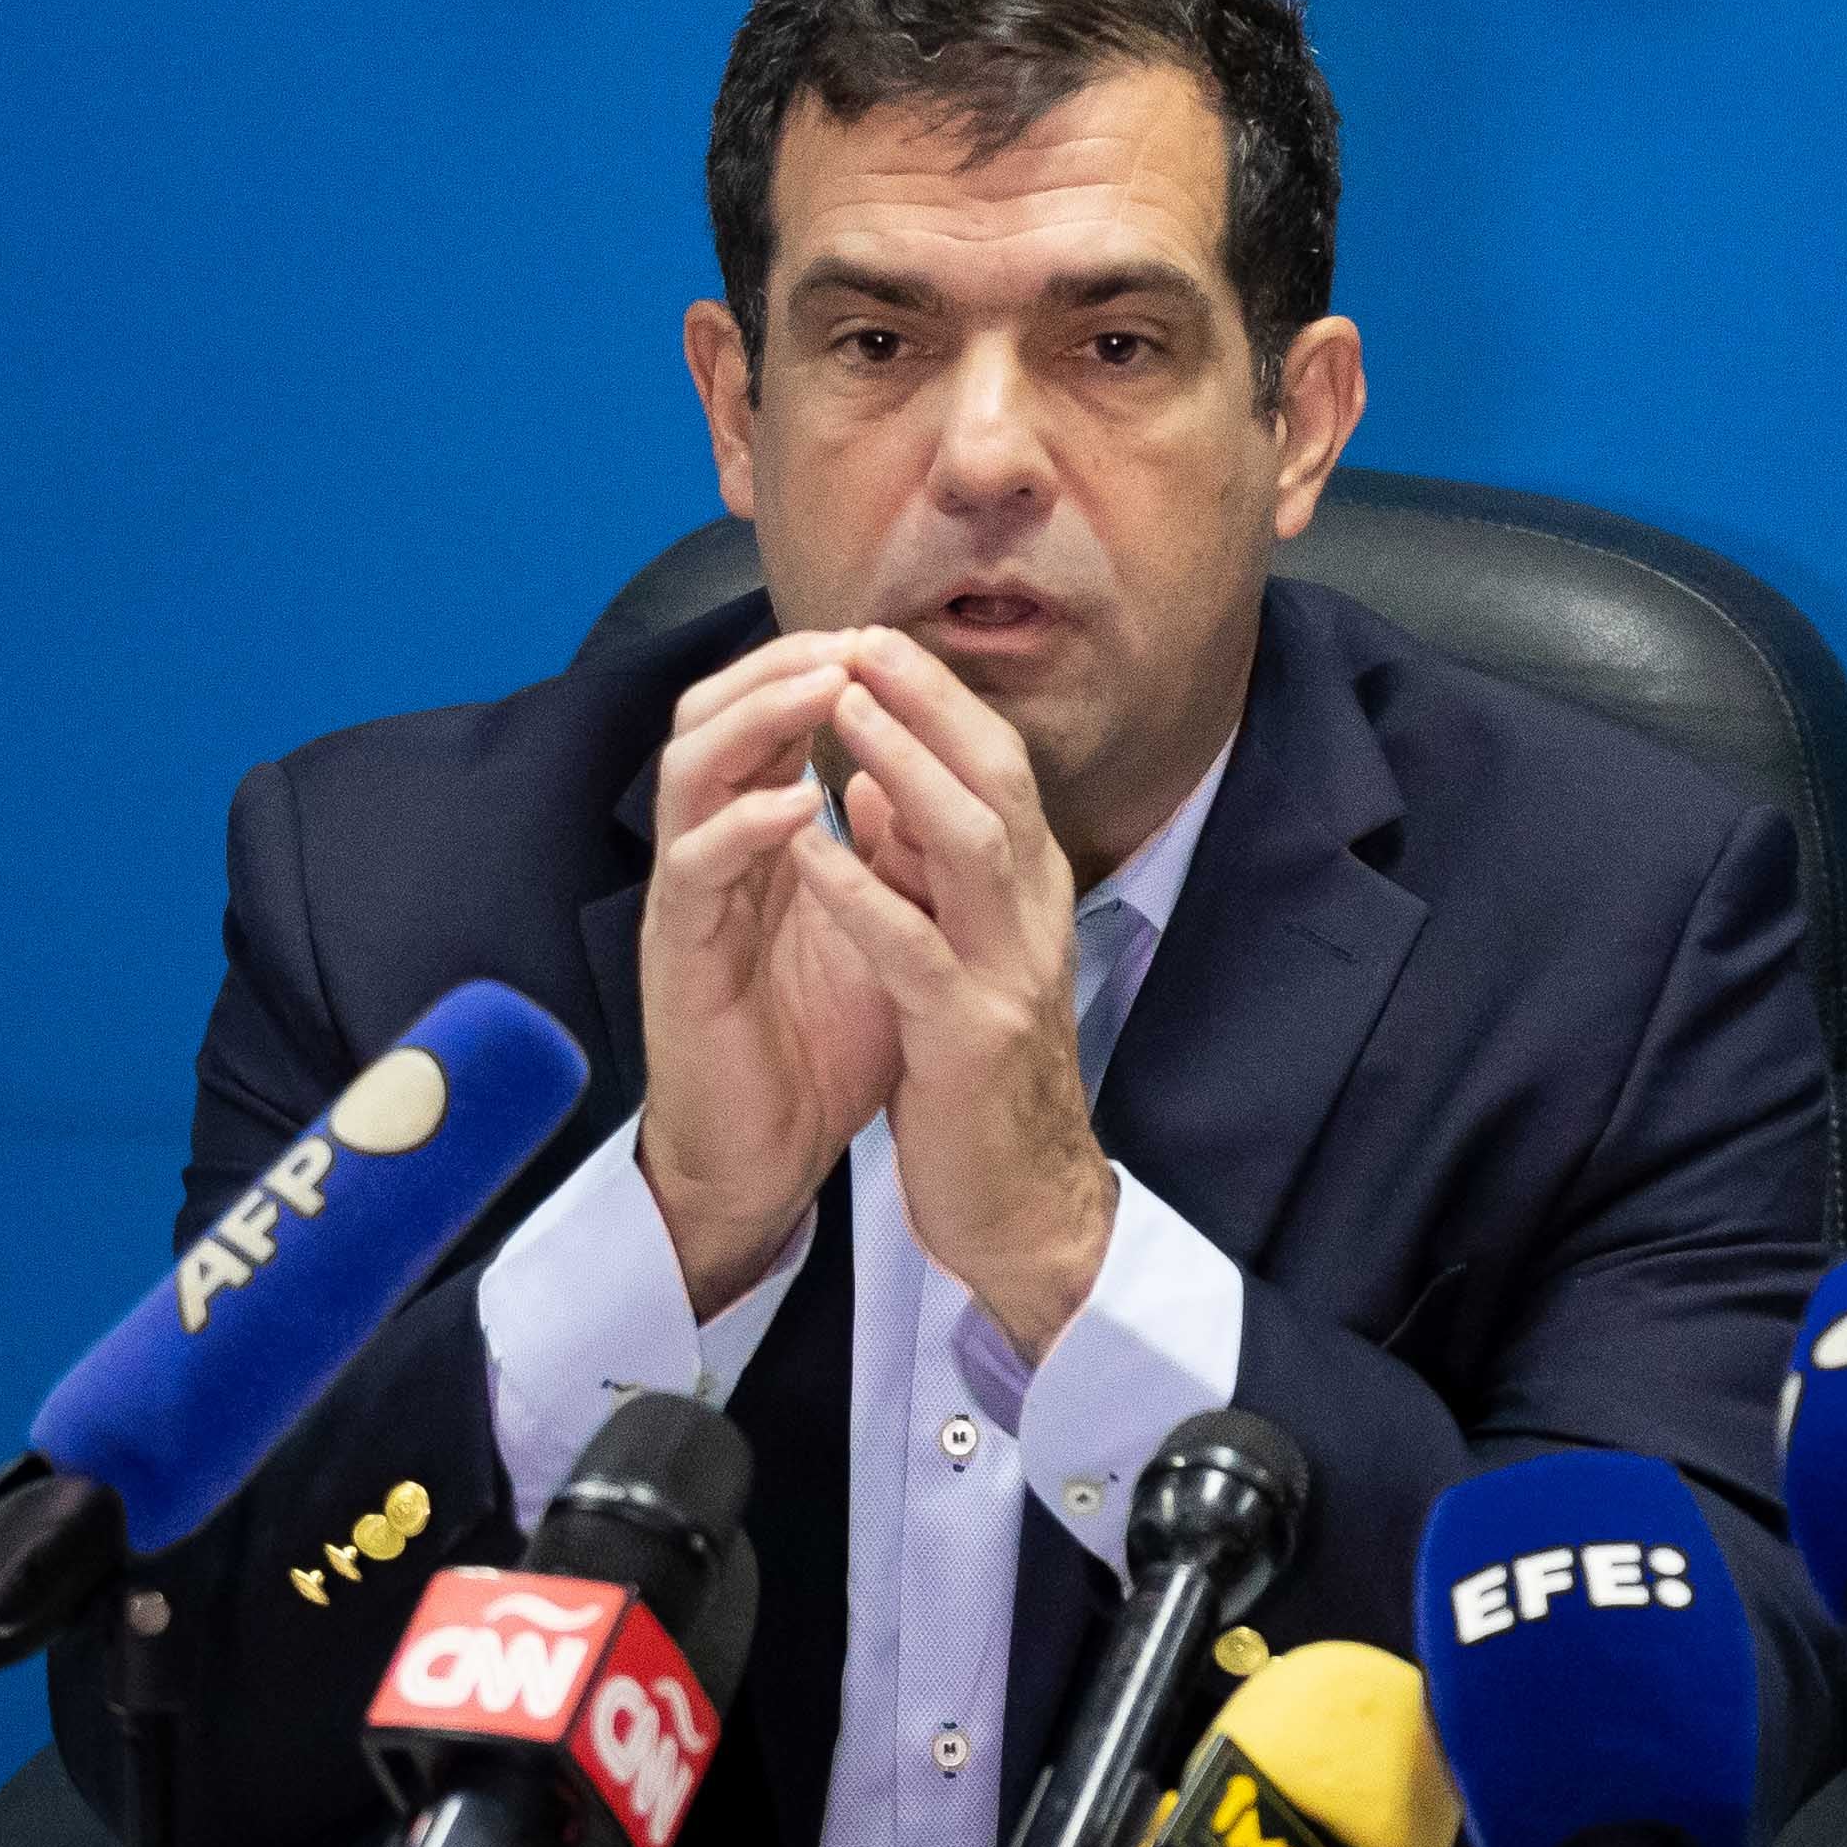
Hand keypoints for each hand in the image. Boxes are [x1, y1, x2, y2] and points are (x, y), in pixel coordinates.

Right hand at [633, 632, 905, 1312]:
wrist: (768, 1158)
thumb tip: (921, 773)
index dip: (816, 668)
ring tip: (825, 688)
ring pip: (688, 769)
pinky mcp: (678, 956)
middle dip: (776, 667)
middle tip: (847, 640)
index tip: (885, 638)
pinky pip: (695, 870)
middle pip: (710, 716)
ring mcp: (689, 899)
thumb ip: (890, 855)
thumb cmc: (819, 1046)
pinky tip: (800, 805)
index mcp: (758, 840)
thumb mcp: (878, 931)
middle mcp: (713, 853)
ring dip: (757, 719)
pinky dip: (745, 826)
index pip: (766, 719)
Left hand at [784, 629, 1124, 1358]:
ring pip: (969, 841)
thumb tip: (876, 783)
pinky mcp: (968, 1038)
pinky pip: (913, 948)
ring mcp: (1009, 974)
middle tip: (858, 639)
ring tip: (838, 710)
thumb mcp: (957, 954)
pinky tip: (811, 849)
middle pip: (996, 779)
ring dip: (900, 767)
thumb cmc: (979, 1081)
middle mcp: (1035, 918)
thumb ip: (925, 873)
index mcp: (1031, 895)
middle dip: (927, 703)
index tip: (873, 640)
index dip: (937, 699)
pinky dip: (861, 891)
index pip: (997, 769)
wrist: (1024, 1207)